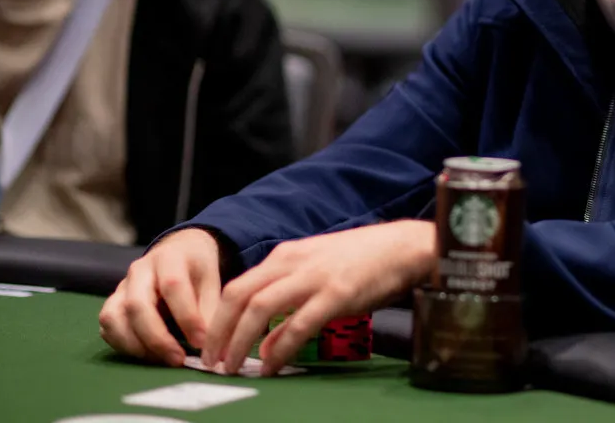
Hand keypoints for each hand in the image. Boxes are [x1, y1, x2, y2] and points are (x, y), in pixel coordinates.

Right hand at [99, 228, 221, 365]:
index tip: (201, 342)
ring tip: (162, 360)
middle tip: (178, 359)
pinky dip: (123, 346)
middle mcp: (139, 270)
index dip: (186, 317)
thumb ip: (210, 310)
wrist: (178, 251)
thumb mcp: (211, 280)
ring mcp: (121, 287)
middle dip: (157, 338)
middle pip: (136, 305)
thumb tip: (211, 347)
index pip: (172, 286)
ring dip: (136, 345)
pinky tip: (147, 354)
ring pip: (114, 318)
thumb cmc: (196, 269)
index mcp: (168, 257)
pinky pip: (108, 328)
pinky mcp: (112, 304)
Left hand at [201, 220, 435, 376]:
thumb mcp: (317, 276)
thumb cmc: (363, 261)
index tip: (211, 347)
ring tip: (232, 366)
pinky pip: (298, 324)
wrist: (403, 247)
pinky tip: (273, 366)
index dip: (217, 320)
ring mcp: (314, 277)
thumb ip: (289, 305)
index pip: (237, 287)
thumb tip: (264, 345)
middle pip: (239, 296)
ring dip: (239, 340)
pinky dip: (280, 348)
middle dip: (219, 332)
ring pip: (259, 308)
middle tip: (211, 362)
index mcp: (286, 256)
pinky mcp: (336, 294)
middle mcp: (293, 262)